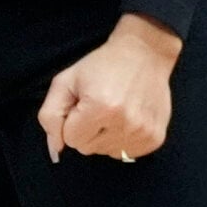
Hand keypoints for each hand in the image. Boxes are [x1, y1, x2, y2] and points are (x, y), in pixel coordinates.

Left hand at [38, 14, 182, 162]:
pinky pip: (127, 154)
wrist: (146, 53)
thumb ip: (50, 117)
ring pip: (107, 152)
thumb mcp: (66, 82)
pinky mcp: (156, 138)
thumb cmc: (102, 65)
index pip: (71, 140)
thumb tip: (55, 149)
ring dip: (106, 136)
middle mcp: (126, 123)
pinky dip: (123, 140)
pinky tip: (129, 119)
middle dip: (88, 131)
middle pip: (88, 148)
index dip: (73, 122)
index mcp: (101, 107)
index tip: (84, 104)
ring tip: (116, 110)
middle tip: (100, 106)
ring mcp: (144, 132)